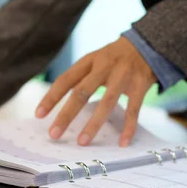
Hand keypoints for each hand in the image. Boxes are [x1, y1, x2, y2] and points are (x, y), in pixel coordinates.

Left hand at [35, 36, 155, 146]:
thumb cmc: (114, 59)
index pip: (66, 79)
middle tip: (54, 134)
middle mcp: (105, 66)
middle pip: (82, 92)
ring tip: (82, 142)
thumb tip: (58, 107)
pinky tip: (122, 142)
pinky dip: (128, 127)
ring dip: (93, 124)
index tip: (39, 115)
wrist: (147, 44)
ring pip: (107, 102)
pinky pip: (133, 110)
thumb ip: (80, 79)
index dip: (51, 97)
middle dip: (66, 114)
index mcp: (89, 60)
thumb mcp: (95, 60)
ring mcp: (123, 75)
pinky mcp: (140, 85)